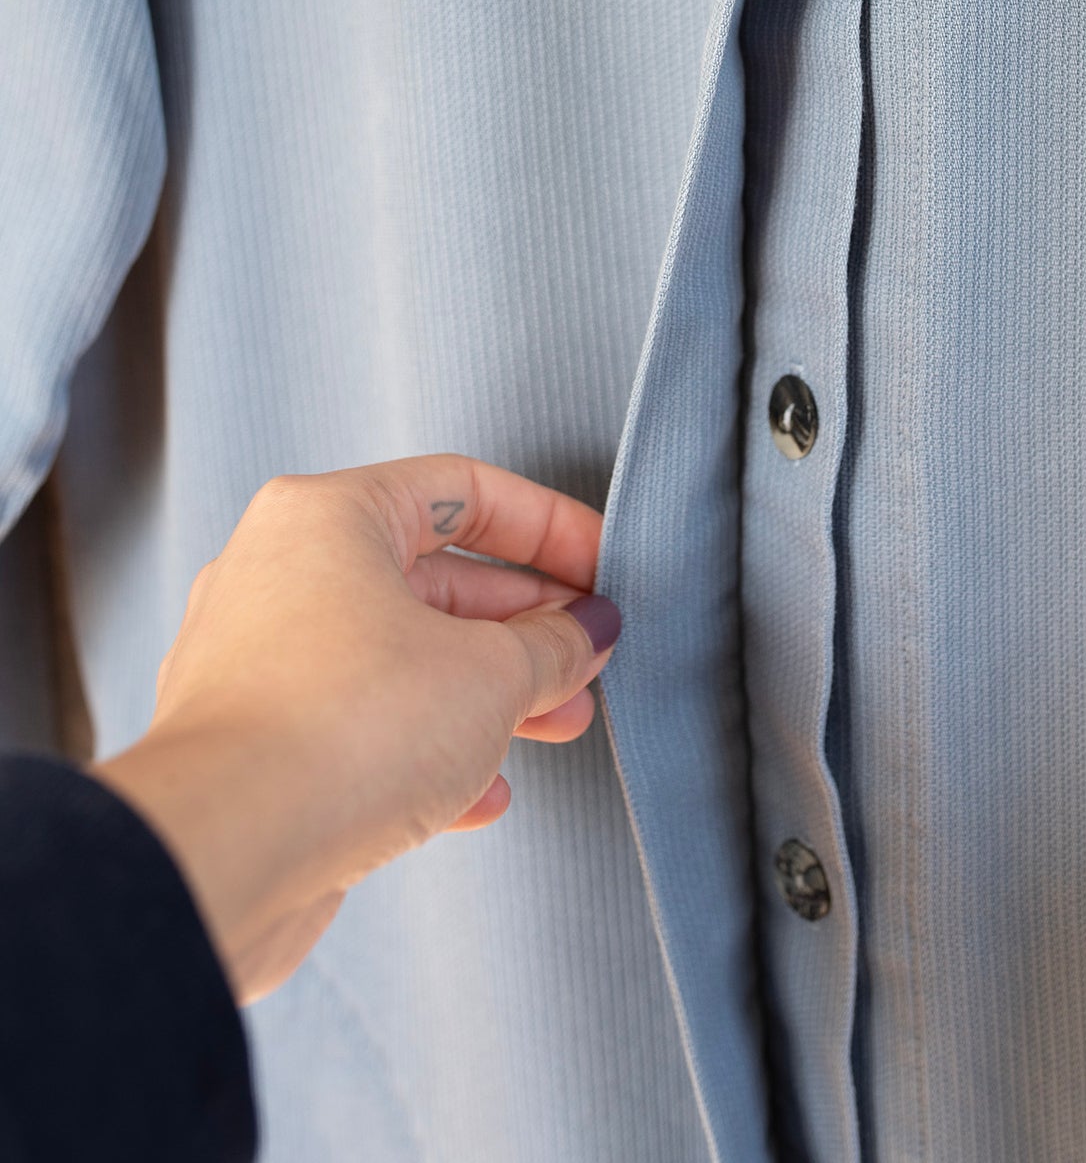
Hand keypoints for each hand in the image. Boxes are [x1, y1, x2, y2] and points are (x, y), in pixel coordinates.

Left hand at [91, 454, 619, 1004]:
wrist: (220, 858)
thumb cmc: (339, 733)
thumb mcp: (490, 674)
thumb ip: (554, 644)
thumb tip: (586, 632)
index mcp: (328, 517)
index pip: (464, 489)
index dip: (550, 527)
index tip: (603, 569)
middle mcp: (280, 574)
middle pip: (433, 576)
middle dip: (525, 623)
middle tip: (587, 655)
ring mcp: (259, 662)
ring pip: (399, 657)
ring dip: (488, 692)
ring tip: (558, 723)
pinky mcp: (254, 747)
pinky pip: (358, 727)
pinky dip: (427, 750)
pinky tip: (482, 792)